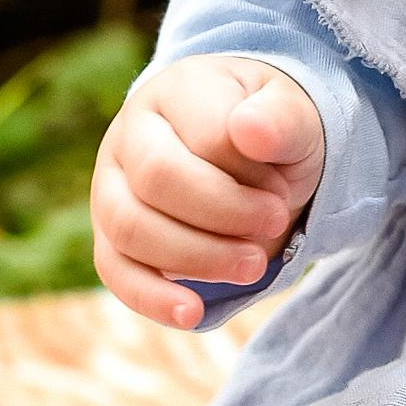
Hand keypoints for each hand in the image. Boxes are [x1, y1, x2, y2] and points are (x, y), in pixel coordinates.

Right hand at [91, 56, 327, 329]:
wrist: (253, 156)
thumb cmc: (270, 133)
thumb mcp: (295, 117)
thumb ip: (281, 120)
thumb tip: (250, 130)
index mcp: (177, 91)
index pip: (204, 135)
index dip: (249, 174)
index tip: (284, 191)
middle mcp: (130, 134)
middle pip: (157, 179)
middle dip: (225, 215)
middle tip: (276, 224)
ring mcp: (111, 186)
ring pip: (130, 228)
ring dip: (198, 257)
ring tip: (254, 265)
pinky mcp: (112, 237)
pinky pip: (116, 271)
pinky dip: (152, 298)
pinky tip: (192, 314)